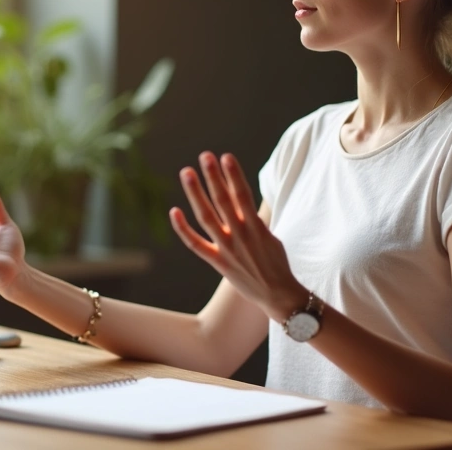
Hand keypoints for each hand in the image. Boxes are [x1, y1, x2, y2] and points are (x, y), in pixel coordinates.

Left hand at [170, 152, 307, 322]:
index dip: (234, 174)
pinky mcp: (218, 262)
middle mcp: (241, 235)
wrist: (277, 295)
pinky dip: (183, 229)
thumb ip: (256, 217)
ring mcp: (227, 249)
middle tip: (205, 156)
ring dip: (196, 193)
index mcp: (257, 226)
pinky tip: (174, 211)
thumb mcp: (271, 235)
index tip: (225, 157)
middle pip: (223, 200)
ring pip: (206, 217)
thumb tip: (245, 198)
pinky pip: (196, 244)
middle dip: (214, 176)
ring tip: (187, 173)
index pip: (243, 194)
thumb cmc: (277, 263)